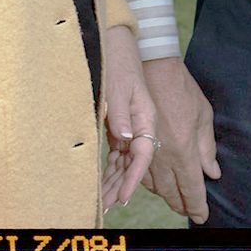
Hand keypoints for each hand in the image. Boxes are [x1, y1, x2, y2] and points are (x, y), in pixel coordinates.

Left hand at [102, 26, 158, 211]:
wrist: (116, 42)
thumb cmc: (120, 60)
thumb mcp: (119, 84)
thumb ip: (121, 111)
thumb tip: (126, 137)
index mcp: (146, 117)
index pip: (143, 155)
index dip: (133, 177)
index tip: (123, 196)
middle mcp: (142, 125)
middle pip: (137, 164)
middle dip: (124, 187)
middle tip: (109, 208)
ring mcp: (132, 126)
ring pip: (127, 162)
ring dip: (116, 182)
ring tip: (103, 204)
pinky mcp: (122, 125)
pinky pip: (120, 153)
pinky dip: (113, 170)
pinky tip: (105, 184)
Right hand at [140, 56, 219, 223]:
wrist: (152, 68)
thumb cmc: (182, 88)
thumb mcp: (203, 115)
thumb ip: (207, 147)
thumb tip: (212, 172)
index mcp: (183, 151)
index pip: (191, 189)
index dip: (197, 206)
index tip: (202, 216)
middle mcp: (163, 157)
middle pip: (171, 193)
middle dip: (181, 205)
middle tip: (188, 210)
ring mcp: (145, 152)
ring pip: (154, 186)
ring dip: (165, 195)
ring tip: (175, 199)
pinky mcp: (132, 143)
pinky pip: (140, 173)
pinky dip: (150, 182)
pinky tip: (156, 182)